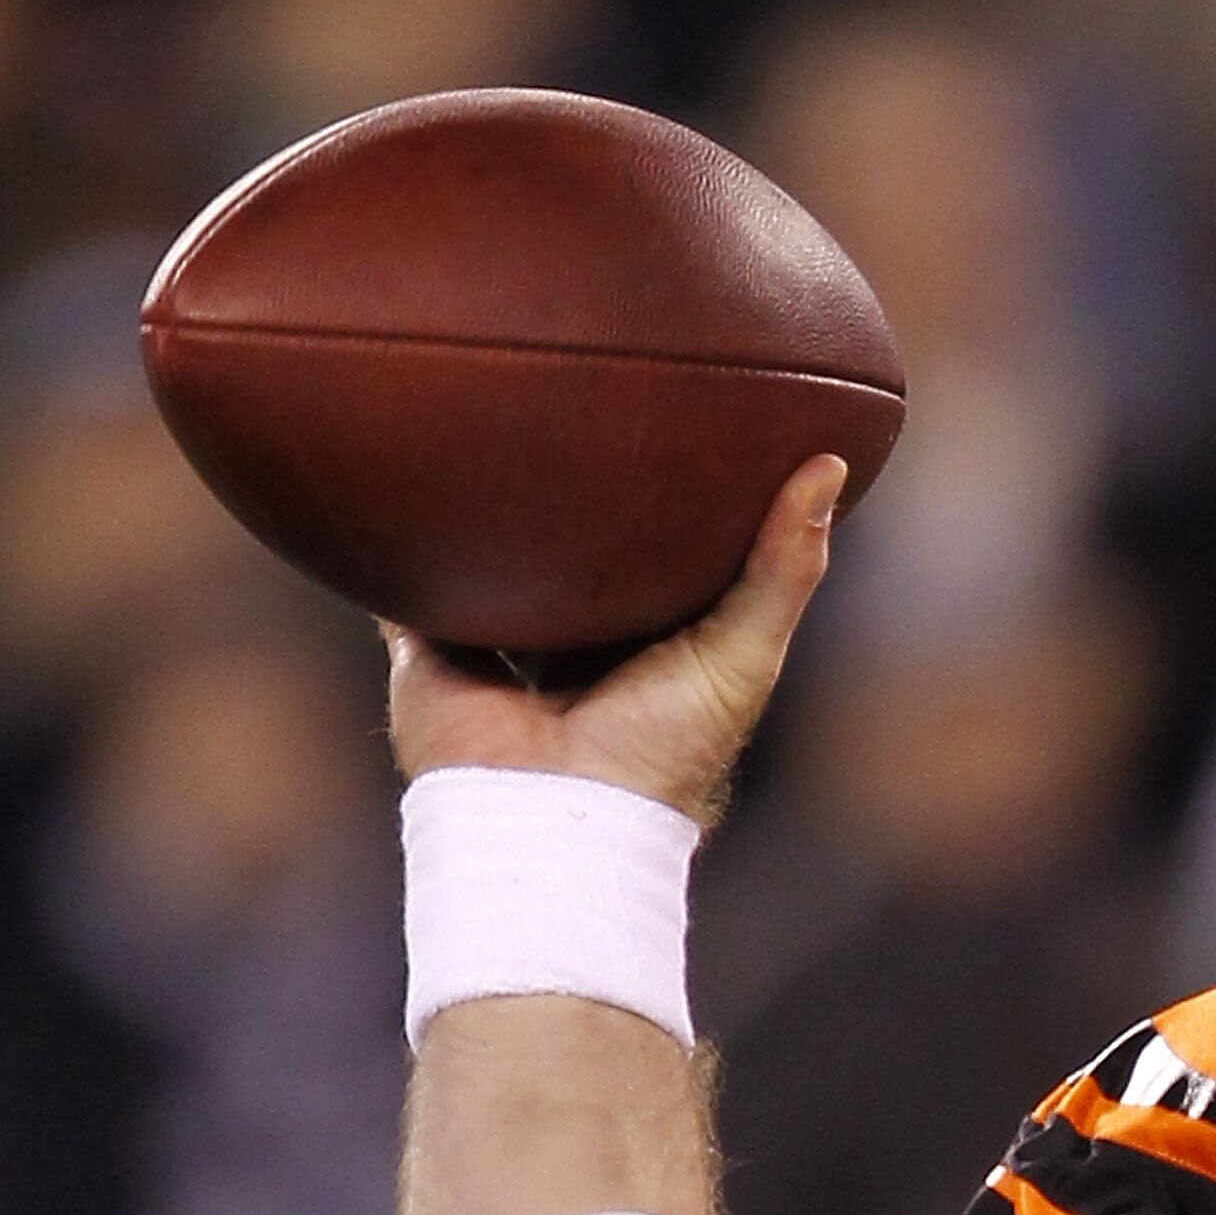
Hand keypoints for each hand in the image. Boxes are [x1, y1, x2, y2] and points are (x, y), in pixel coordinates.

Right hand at [383, 453, 844, 820]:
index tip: (682, 419)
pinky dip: (390, 549)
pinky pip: (400, 593)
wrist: (557, 816)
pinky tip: (384, 482)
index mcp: (648, 633)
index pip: (659, 548)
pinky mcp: (429, 653)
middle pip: (568, 549)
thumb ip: (784, 567)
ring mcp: (498, 640)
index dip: (670, 495)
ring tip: (474, 419)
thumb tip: (831, 466)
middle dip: (565, 490)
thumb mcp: (745, 651)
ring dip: (475, 510)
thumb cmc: (665, 747)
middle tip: (570, 398)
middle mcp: (572, 632)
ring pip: (484, 560)